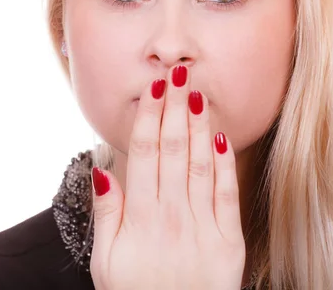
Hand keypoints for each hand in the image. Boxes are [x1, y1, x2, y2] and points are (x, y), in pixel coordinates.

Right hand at [89, 65, 245, 289]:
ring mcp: (204, 226)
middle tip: (179, 73)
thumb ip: (105, 214)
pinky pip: (227, 194)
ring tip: (198, 93)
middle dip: (176, 108)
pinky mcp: (229, 240)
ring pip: (201, 164)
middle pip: (174, 150)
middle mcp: (173, 215)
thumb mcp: (104, 261)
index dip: (150, 117)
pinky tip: (222, 136)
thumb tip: (103, 171)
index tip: (154, 88)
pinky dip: (225, 164)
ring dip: (200, 126)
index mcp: (141, 217)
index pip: (145, 154)